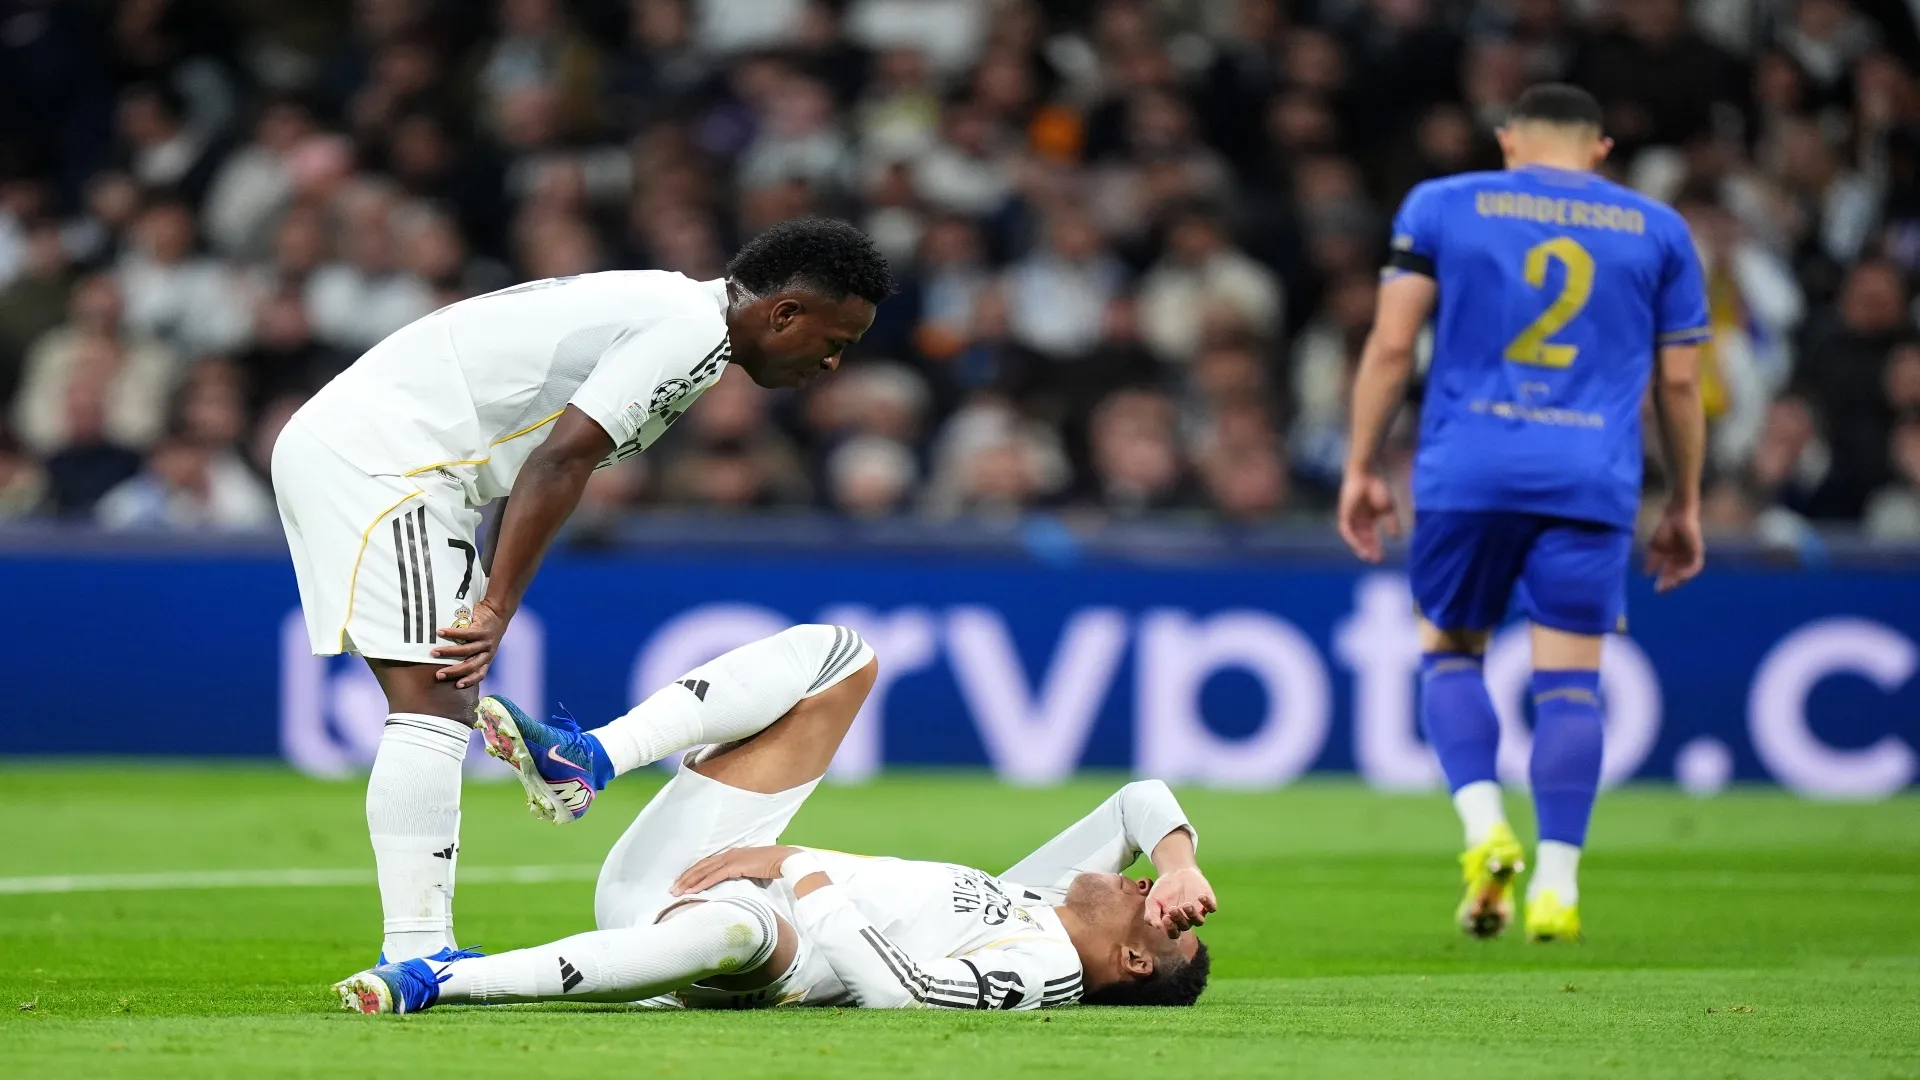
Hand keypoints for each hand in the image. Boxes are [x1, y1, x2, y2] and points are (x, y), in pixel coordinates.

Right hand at [432, 597, 510, 688]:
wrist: (499, 611)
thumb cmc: (487, 630)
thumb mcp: (483, 645)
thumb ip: (472, 653)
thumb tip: (449, 660)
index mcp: (488, 658)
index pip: (480, 674)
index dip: (470, 681)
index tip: (457, 686)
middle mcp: (488, 652)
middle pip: (470, 665)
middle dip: (454, 672)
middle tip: (439, 675)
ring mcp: (485, 641)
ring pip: (466, 651)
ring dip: (448, 652)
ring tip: (434, 652)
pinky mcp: (482, 630)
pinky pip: (465, 634)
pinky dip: (451, 634)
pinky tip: (440, 632)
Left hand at [671, 845, 801, 895]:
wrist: (784, 860)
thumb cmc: (773, 866)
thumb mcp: (753, 870)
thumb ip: (742, 875)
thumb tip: (736, 885)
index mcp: (732, 854)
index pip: (707, 864)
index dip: (693, 872)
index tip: (682, 881)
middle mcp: (728, 854)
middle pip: (701, 866)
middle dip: (685, 877)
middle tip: (672, 888)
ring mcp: (731, 859)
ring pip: (704, 871)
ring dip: (688, 881)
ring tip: (677, 891)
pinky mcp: (735, 866)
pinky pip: (714, 877)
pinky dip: (701, 884)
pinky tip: (692, 891)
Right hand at [1144, 867, 1217, 937]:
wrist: (1176, 872)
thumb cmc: (1163, 890)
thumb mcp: (1152, 900)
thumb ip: (1152, 914)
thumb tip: (1158, 926)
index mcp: (1173, 923)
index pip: (1173, 933)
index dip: (1170, 928)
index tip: (1165, 918)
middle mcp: (1187, 920)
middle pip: (1185, 926)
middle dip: (1179, 919)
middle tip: (1173, 909)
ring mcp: (1198, 912)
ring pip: (1199, 921)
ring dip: (1193, 915)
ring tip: (1186, 904)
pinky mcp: (1208, 902)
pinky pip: (1211, 908)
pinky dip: (1208, 904)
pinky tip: (1201, 896)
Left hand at [1337, 472, 1399, 562]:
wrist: (1366, 476)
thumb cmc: (1377, 489)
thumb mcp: (1387, 510)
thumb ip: (1391, 523)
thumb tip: (1397, 539)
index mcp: (1368, 521)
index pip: (1371, 539)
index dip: (1376, 549)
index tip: (1381, 559)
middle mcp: (1358, 522)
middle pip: (1362, 541)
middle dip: (1368, 551)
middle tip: (1375, 560)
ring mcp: (1350, 519)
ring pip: (1354, 538)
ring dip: (1360, 547)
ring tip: (1367, 556)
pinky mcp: (1344, 515)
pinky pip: (1346, 531)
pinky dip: (1352, 539)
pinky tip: (1358, 545)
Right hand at [1646, 500, 1704, 592]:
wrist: (1675, 515)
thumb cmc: (1666, 528)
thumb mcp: (1655, 547)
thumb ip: (1652, 560)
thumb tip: (1646, 574)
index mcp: (1674, 559)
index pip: (1670, 574)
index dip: (1664, 582)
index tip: (1656, 589)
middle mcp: (1683, 560)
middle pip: (1678, 576)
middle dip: (1669, 584)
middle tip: (1660, 590)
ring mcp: (1691, 556)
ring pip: (1687, 573)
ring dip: (1678, 580)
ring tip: (1669, 584)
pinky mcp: (1698, 552)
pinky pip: (1695, 566)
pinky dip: (1687, 572)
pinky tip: (1679, 575)